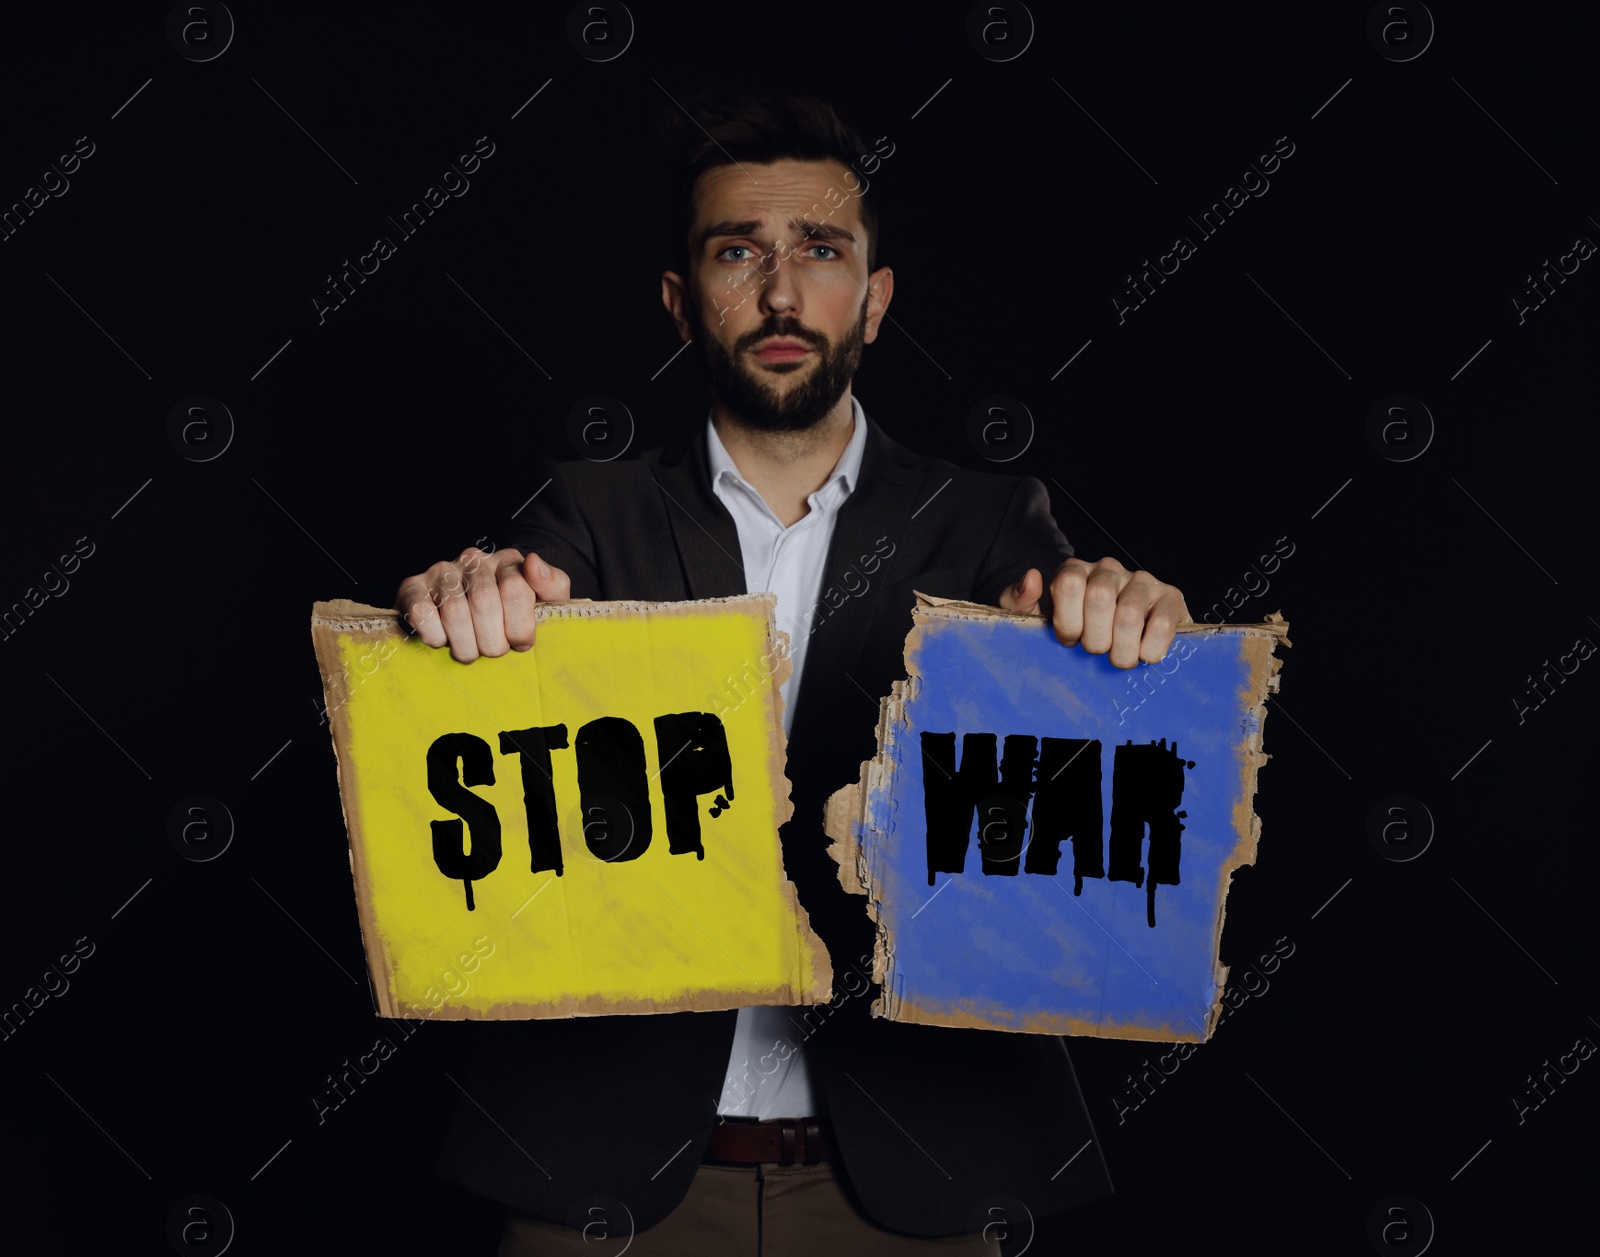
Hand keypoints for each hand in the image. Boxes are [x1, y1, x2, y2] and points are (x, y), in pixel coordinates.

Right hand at [395, 547, 570, 662]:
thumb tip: (532, 563)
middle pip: (484, 604)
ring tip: (471, 650)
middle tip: (493, 650)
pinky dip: (434, 636)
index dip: (519, 627)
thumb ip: (552, 584)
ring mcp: (441, 571)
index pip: (516, 590)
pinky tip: (443, 640)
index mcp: (508, 562)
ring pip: (454, 612)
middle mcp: (473, 560)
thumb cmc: (513, 615)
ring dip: (465, 645)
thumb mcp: (545, 601)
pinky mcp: (411, 587)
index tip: (519, 643)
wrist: (470, 613)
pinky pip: (421, 613)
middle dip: (492, 641)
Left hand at [998, 556, 1188, 668]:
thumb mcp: (1034, 619)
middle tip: (1097, 651)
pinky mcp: (1171, 598)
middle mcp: (1109, 569)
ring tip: (1119, 658)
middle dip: (1094, 639)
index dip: (1067, 621)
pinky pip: (1162, 624)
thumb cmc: (1071, 632)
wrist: (1115, 640)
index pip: (1068, 584)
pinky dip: (1149, 649)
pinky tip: (1143, 654)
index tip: (1069, 640)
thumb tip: (1032, 578)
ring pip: (1129, 614)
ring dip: (1121, 650)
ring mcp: (1142, 581)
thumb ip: (1019, 601)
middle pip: (1099, 598)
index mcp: (1074, 571)